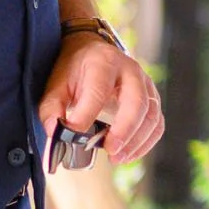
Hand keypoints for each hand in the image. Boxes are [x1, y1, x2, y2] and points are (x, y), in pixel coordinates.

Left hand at [38, 31, 164, 168]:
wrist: (92, 51)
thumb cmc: (74, 70)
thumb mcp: (56, 84)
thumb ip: (52, 109)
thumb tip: (55, 134)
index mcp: (103, 62)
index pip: (98, 91)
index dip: (87, 115)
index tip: (74, 136)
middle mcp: (130, 70)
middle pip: (136, 101)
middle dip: (125, 130)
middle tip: (110, 150)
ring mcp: (145, 84)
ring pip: (151, 114)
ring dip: (137, 140)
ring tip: (118, 158)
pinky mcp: (151, 98)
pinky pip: (157, 122)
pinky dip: (147, 142)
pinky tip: (130, 154)